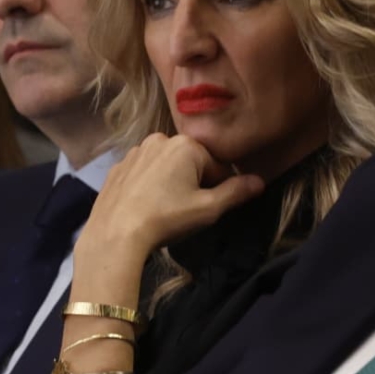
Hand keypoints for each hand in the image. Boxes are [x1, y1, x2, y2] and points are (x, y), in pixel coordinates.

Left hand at [79, 133, 264, 257]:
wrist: (115, 233)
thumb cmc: (166, 218)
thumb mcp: (208, 208)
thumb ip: (236, 192)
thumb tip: (259, 181)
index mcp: (184, 144)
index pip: (217, 167)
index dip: (217, 190)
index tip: (204, 208)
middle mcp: (157, 140)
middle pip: (190, 164)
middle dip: (192, 184)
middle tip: (182, 210)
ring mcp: (133, 153)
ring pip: (165, 168)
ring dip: (170, 184)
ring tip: (162, 210)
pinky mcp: (116, 169)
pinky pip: (142, 174)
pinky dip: (147, 187)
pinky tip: (143, 206)